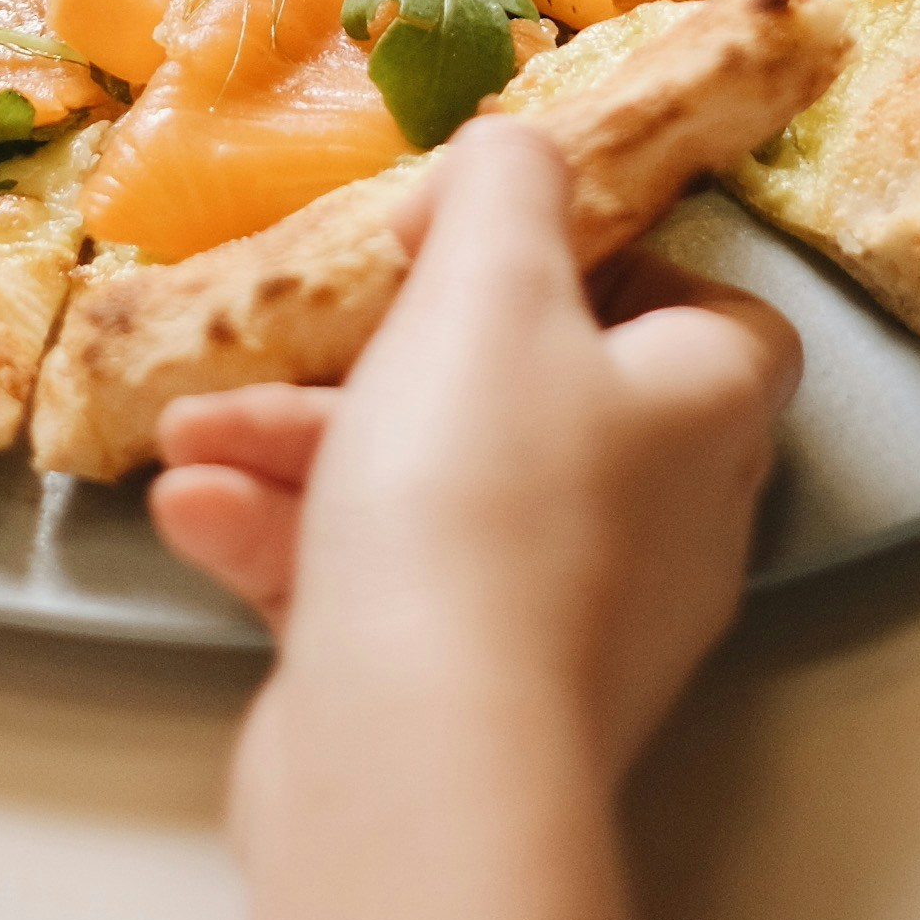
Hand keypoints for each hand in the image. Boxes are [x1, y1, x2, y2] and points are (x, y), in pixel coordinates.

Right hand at [152, 120, 802, 791]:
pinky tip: (194, 513)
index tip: (511, 246)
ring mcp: (563, 626)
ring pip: (439, 495)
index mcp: (702, 416)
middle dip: (395, 356)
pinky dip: (289, 542)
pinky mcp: (462, 700)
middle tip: (323, 326)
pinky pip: (381, 589)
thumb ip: (505, 185)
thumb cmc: (479, 496)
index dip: (626, 268)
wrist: (418, 759)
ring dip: (307, 448)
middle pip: (542, 401)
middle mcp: (660, 527)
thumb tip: (508, 159)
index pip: (724, 323)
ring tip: (199, 428)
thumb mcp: (490, 278)